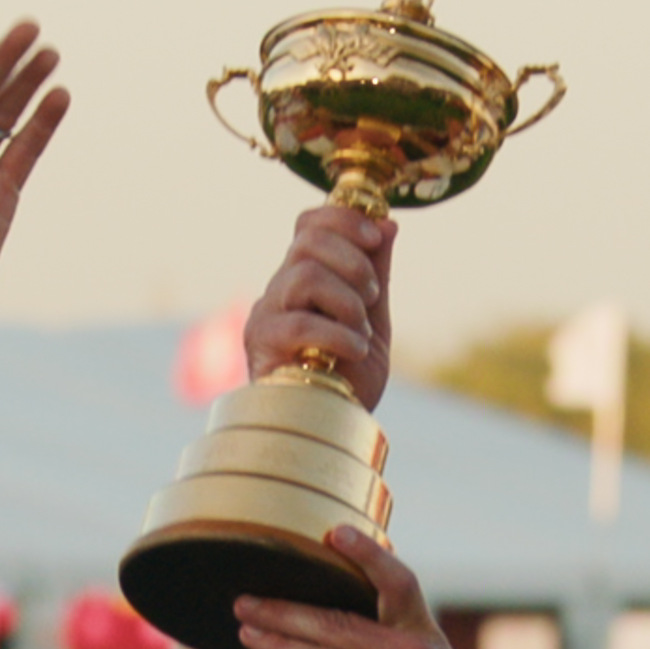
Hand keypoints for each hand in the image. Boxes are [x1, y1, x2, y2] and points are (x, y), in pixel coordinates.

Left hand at [227, 531, 498, 648]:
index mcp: (423, 632)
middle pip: (337, 622)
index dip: (368, 554)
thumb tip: (344, 620)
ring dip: (279, 647)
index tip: (333, 533)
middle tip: (245, 601)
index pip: (398, 581)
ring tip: (246, 635)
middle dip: (285, 611)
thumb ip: (396, 640)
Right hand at [243, 208, 394, 410]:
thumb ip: (376, 273)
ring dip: (349, 302)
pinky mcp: (262, 343)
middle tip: (372, 297)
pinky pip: (302, 322)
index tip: (376, 238)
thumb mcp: (373, 320)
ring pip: (307, 275)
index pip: (310, 223)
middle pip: (309, 239)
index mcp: (304, 277)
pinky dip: (339, 334)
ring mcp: (267, 313)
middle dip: (354, 262)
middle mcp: (280, 288)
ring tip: (361, 334)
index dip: (343, 219)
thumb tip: (387, 224)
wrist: (331, 429)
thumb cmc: (348, 380)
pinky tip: (355, 351)